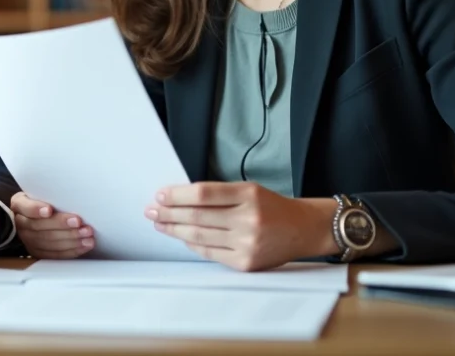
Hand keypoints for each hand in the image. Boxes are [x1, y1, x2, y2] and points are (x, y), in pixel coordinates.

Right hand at [10, 192, 95, 258]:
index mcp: (19, 204)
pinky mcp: (38, 253)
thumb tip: (71, 195)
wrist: (39, 215)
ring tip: (87, 235)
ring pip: (48, 242)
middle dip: (61, 225)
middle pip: (39, 227)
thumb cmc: (44, 199)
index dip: (36, 209)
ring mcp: (28, 241)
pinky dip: (72, 250)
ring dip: (70, 239)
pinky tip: (84, 245)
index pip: (25, 207)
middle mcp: (20, 224)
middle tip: (79, 222)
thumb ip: (51, 193)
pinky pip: (55, 255)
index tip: (49, 209)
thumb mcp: (42, 192)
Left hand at [146, 182, 336, 270]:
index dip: (177, 195)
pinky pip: (210, 253)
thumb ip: (218, 194)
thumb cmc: (272, 206)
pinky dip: (193, 244)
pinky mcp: (246, 263)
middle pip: (197, 216)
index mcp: (249, 194)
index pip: (203, 193)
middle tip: (151, 210)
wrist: (303, 229)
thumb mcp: (249, 190)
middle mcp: (248, 219)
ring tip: (160, 224)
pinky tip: (182, 238)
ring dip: (175, 230)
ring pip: (200, 236)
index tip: (160, 195)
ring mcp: (247, 243)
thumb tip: (179, 199)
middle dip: (169, 213)